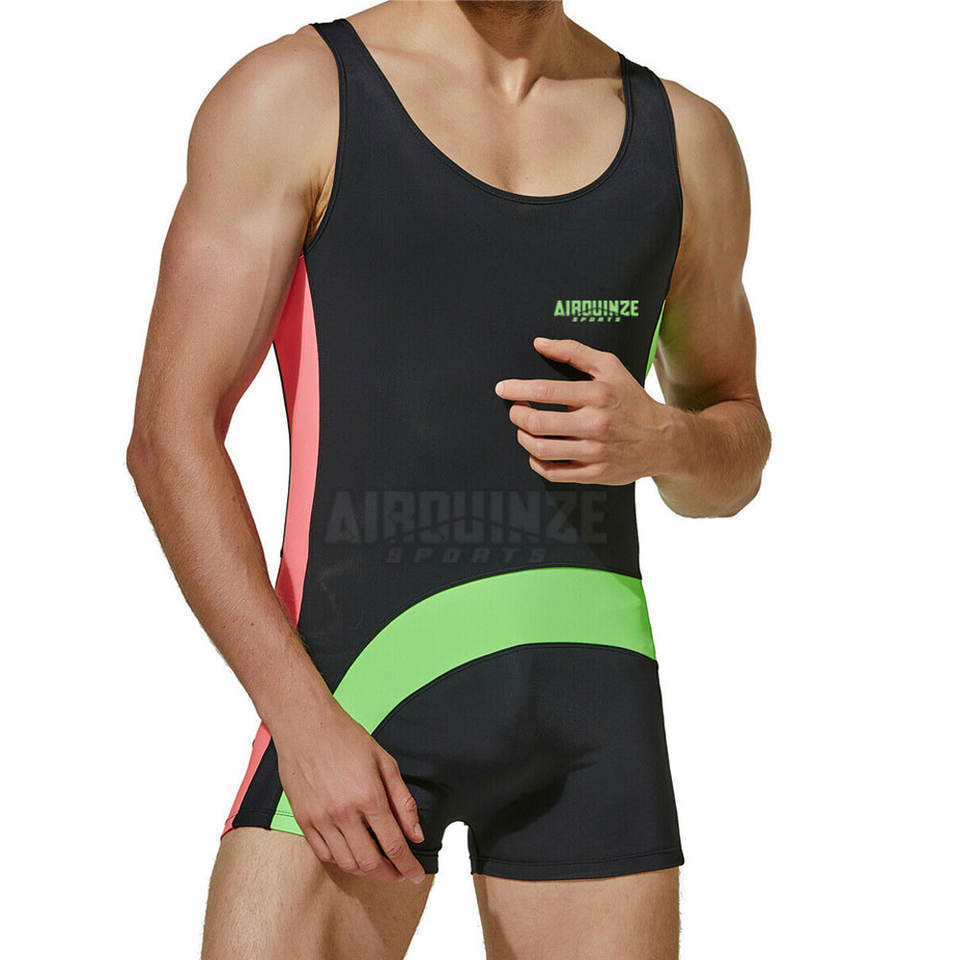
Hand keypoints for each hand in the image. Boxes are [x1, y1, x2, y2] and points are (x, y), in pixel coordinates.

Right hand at [272, 700, 426, 883]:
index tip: (415, 875)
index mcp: (369, 796)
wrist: (306, 725)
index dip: (408, 865)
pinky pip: (324, 854)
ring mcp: (321, 819)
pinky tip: (352, 851)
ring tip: (378, 862)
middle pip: (370, 862)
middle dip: (390, 874)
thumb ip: (403, 801)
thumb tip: (416, 834)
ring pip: (347, 863)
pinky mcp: (303, 820)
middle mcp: (343, 813)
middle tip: (399, 873)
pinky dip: (342, 860)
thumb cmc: (347, 738)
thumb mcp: (385, 762)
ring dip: (366, 870)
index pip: (394, 845)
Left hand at [495, 337, 684, 485]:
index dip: (517, 390)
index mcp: (597, 394)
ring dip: (523, 438)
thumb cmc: (632, 399)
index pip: (545, 390)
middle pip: (538, 422)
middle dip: (518, 415)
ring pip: (541, 449)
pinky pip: (553, 472)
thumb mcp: (610, 367)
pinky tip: (537, 452)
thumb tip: (540, 343)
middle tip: (515, 410)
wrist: (663, 439)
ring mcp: (595, 452)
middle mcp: (595, 424)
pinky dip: (536, 462)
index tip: (503, 389)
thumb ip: (574, 351)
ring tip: (524, 430)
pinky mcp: (595, 473)